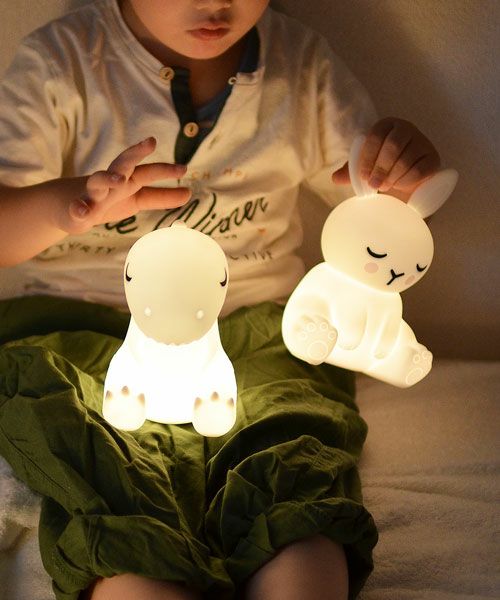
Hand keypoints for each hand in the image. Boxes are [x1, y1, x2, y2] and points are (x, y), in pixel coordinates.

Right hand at [63, 137, 190, 233]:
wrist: (69, 207)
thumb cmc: (108, 200)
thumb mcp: (137, 199)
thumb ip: (161, 197)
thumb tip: (188, 193)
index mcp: (127, 179)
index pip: (148, 171)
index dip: (165, 170)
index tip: (184, 168)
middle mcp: (111, 182)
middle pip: (124, 163)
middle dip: (136, 152)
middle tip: (150, 142)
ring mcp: (93, 194)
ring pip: (99, 181)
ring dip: (109, 178)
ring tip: (120, 180)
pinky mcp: (77, 209)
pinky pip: (77, 209)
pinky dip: (79, 209)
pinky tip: (81, 212)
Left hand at [332, 118, 440, 200]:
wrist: (405, 179)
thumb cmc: (381, 168)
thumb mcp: (365, 167)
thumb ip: (350, 170)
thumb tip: (335, 178)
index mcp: (386, 125)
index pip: (376, 136)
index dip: (368, 157)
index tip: (362, 176)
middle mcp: (406, 129)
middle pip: (393, 145)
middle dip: (380, 168)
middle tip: (373, 185)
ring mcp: (423, 142)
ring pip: (407, 158)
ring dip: (393, 176)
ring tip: (385, 186)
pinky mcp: (433, 158)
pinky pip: (421, 169)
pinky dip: (408, 180)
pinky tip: (400, 185)